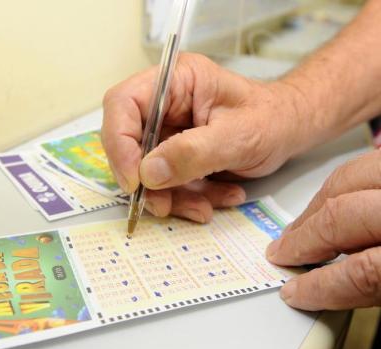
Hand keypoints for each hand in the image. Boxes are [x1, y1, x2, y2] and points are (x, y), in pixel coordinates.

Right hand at [102, 53, 305, 221]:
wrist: (287, 130)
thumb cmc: (271, 120)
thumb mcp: (238, 136)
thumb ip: (193, 152)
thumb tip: (148, 174)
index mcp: (175, 81)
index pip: (123, 104)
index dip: (120, 144)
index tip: (135, 182)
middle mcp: (164, 105)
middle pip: (129, 144)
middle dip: (148, 181)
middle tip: (165, 206)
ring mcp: (169, 132)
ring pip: (148, 171)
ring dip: (172, 197)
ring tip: (205, 207)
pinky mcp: (177, 156)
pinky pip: (168, 183)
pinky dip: (188, 198)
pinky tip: (219, 198)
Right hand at [267, 150, 380, 310]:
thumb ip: (375, 282)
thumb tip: (331, 288)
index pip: (362, 271)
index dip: (321, 286)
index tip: (296, 291)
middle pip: (342, 214)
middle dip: (304, 237)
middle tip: (283, 252)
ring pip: (347, 178)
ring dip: (315, 206)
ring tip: (300, 227)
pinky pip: (365, 163)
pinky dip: (340, 184)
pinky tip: (332, 201)